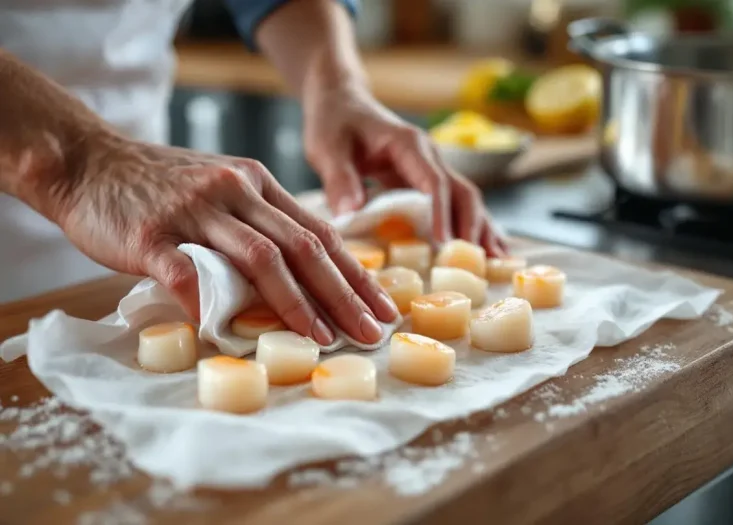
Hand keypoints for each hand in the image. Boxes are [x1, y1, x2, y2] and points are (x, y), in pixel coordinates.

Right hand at [45, 133, 398, 344]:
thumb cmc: (159, 185)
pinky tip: (229, 334)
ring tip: (322, 338)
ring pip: (261, 258)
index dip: (355, 273)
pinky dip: (212, 305)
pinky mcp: (152, 234)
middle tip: (370, 331)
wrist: (88, 162)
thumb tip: (298, 274)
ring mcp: (195, 211)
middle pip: (303, 246)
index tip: (381, 306)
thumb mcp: (221, 189)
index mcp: (257, 183)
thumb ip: (257, 224)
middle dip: (343, 293)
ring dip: (297, 303)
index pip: (320, 231)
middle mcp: (235, 191)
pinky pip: (187, 274)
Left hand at [302, 83, 507, 256]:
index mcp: (409, 145)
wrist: (341, 102)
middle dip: (473, 226)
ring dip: (481, 228)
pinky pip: (455, 204)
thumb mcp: (327, 149)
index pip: (434, 182)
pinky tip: (484, 249)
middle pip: (462, 192)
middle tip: (479, 260)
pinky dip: (471, 226)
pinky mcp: (427, 181)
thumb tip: (350, 213)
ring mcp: (432, 168)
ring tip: (498, 260)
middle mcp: (429, 156)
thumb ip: (339, 179)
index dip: (442, 213)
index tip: (444, 243)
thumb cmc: (334, 123)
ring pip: (466, 199)